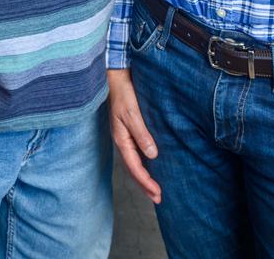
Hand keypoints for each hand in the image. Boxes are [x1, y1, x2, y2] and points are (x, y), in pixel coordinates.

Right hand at [107, 68, 160, 202]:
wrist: (115, 76)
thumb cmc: (122, 93)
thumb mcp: (132, 113)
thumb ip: (141, 134)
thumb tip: (152, 155)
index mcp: (121, 139)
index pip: (134, 168)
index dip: (146, 182)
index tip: (157, 193)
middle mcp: (122, 140)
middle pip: (133, 169)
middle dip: (144, 185)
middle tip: (158, 198)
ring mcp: (124, 135)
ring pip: (133, 162)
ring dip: (143, 176)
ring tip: (154, 188)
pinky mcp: (128, 129)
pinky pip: (135, 152)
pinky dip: (142, 163)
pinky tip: (150, 164)